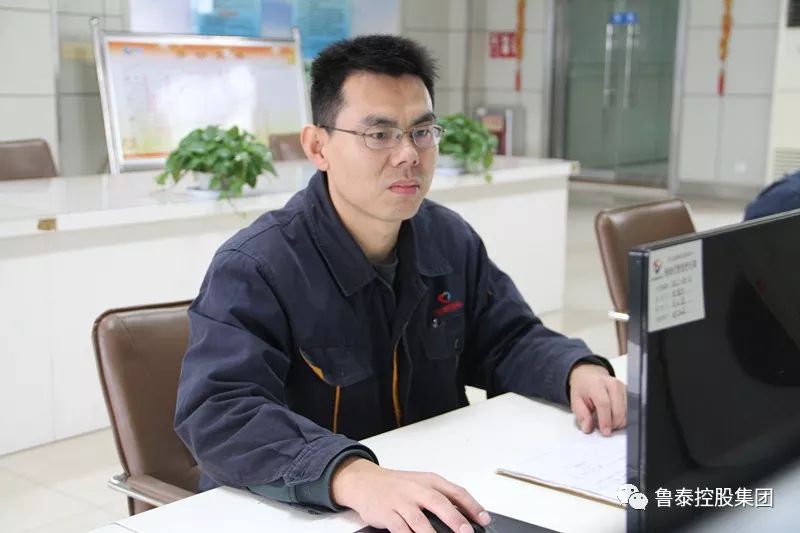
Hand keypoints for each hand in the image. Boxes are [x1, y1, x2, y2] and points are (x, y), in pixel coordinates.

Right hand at [330, 457, 490, 532]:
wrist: (365, 481)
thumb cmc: (397, 485)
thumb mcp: (421, 484)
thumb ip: (441, 497)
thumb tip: (466, 516)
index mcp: (430, 481)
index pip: (456, 492)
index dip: (472, 506)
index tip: (484, 519)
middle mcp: (417, 489)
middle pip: (439, 503)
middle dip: (455, 519)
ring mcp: (401, 501)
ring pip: (420, 519)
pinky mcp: (387, 513)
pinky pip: (400, 529)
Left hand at [568, 363, 625, 435]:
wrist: (589, 376)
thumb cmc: (583, 388)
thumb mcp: (576, 401)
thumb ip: (582, 415)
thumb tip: (587, 427)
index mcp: (597, 384)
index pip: (604, 404)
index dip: (605, 420)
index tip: (605, 431)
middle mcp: (612, 384)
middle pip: (618, 409)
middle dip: (613, 424)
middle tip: (605, 429)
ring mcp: (622, 387)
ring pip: (626, 412)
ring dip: (618, 421)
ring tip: (606, 420)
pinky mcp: (628, 392)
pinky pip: (629, 410)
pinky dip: (622, 417)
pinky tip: (613, 416)